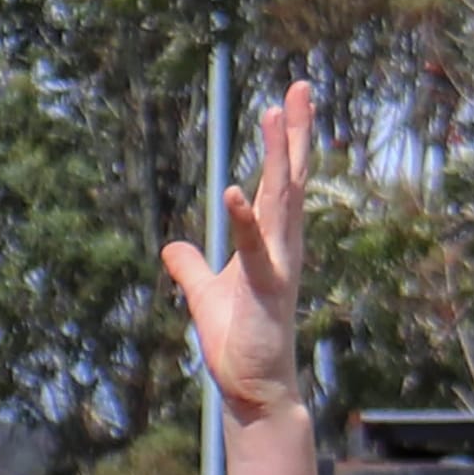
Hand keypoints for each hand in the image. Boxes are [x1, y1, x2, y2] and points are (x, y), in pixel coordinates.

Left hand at [161, 81, 312, 422]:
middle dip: (294, 133)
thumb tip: (173, 247)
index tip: (287, 101)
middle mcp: (283, 247)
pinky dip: (243, 219)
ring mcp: (276, 265)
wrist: (253, 388)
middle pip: (290, 178)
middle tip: (300, 86)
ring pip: (281, 201)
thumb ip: (192, 268)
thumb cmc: (239, 341)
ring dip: (277, 157)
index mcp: (272, 243)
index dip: (284, 142)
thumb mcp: (205, 295)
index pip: (280, 183)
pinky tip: (232, 191)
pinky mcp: (263, 289)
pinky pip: (252, 249)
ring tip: (276, 113)